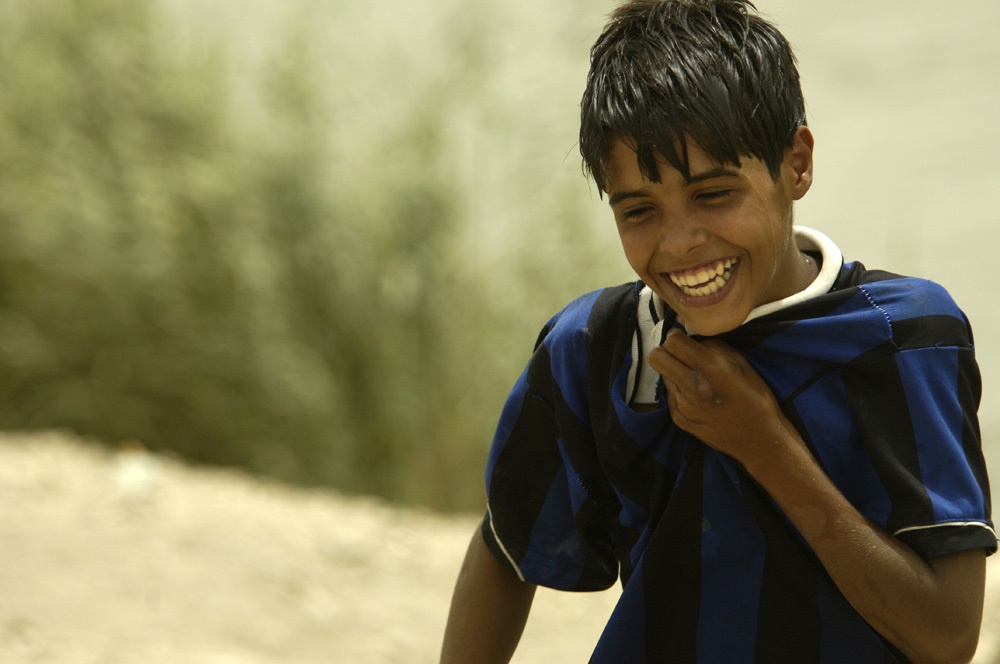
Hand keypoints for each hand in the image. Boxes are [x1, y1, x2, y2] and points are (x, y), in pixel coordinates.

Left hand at [647, 328, 785, 463]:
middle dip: (665, 351)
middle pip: (655, 357)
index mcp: (709, 367)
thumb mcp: (741, 363)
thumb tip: (692, 337)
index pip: (672, 341)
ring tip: (693, 378)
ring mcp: (682, 405)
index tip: (681, 337)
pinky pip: (669, 396)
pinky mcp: (679, 419)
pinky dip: (678, 391)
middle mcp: (691, 385)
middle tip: (679, 354)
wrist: (758, 438)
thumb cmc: (755, 397)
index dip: (675, 335)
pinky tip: (696, 397)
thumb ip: (713, 346)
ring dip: (673, 372)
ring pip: (662, 376)